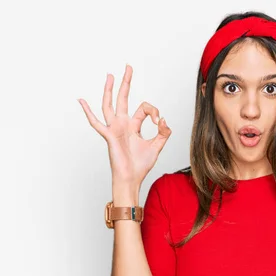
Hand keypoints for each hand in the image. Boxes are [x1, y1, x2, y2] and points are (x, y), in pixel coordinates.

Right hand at [78, 64, 171, 185]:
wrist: (131, 179)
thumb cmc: (140, 165)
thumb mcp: (157, 146)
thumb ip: (163, 133)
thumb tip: (163, 119)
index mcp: (133, 126)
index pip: (144, 108)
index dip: (154, 111)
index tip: (159, 122)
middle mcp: (122, 124)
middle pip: (123, 98)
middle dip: (126, 83)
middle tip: (128, 67)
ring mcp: (114, 129)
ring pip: (109, 105)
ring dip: (110, 90)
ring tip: (110, 75)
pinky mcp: (109, 136)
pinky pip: (97, 123)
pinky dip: (88, 112)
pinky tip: (82, 101)